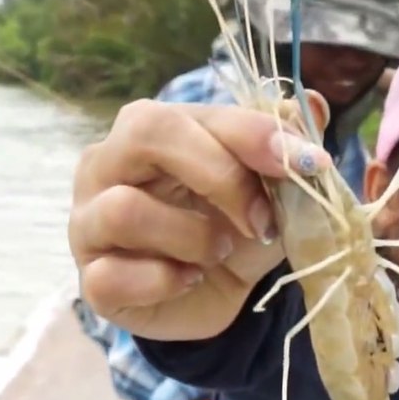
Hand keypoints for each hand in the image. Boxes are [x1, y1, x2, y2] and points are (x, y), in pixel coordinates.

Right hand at [69, 97, 332, 340]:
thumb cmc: (236, 226)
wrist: (219, 295)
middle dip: (221, 177)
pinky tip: (188, 280)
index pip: (193, 111)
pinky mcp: (91, 280)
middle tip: (261, 219)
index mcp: (151, 129)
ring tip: (218, 252)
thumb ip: (287, 143)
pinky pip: (115, 277)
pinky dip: (167, 282)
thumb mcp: (272, 186)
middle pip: (145, 134)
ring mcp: (88, 222)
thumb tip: (310, 103)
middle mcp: (107, 165)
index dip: (253, 134)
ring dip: (192, 237)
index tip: (308, 162)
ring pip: (125, 209)